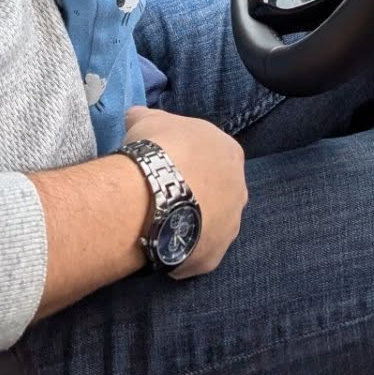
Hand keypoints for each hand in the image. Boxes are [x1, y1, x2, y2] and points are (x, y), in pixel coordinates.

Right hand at [123, 106, 245, 278]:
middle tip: (162, 191)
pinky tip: (156, 241)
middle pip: (216, 191)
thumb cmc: (159, 147)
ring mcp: (230, 227)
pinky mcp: (214, 257)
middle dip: (193, 191)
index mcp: (230, 152)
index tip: (166, 162)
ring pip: (209, 224)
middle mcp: (239, 190)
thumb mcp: (148, 119)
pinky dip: (178, 248)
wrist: (155, 192)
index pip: (212, 155)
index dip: (187, 158)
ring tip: (157, 218)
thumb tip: (135, 117)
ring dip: (188, 221)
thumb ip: (148, 117)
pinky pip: (194, 252)